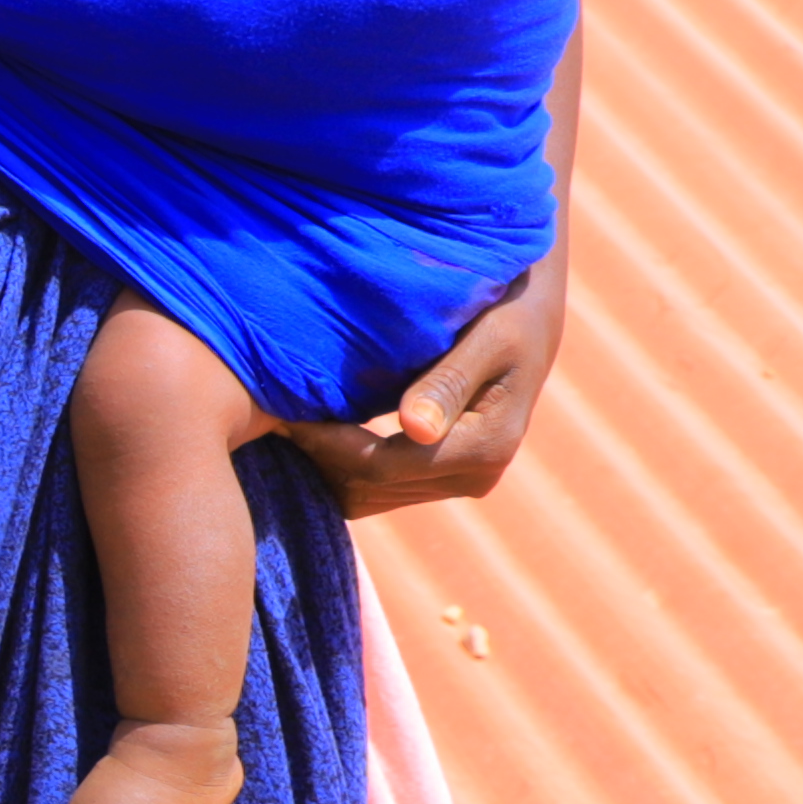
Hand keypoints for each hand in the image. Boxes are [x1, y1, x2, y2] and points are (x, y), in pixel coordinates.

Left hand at [290, 245, 565, 520]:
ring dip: (325, 464)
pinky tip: (316, 424)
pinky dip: (341, 463)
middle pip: (368, 489)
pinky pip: (375, 487)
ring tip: (288, 418)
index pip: (380, 467)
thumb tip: (416, 429)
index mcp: (485, 448)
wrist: (529, 313)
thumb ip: (448, 381)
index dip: (326, 445)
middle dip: (319, 457)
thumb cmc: (507, 307)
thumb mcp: (487, 334)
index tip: (284, 412)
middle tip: (273, 414)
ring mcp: (460, 482)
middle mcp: (475, 477)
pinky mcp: (443, 477)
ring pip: (366, 496)